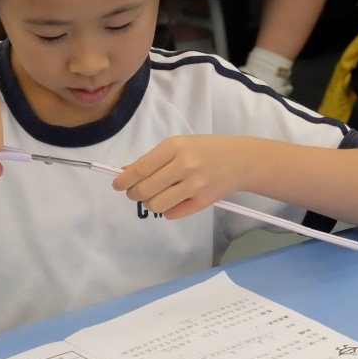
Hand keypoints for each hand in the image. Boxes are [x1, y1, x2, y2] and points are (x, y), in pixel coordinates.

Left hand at [112, 135, 249, 219]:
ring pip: (156, 205)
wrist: (240, 159)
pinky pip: (172, 214)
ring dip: (149, 203)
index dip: (124, 180)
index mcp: (175, 146)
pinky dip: (166, 210)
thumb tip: (124, 171)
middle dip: (133, 194)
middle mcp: (184, 165)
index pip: (140, 168)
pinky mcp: (204, 201)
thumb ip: (152, 159)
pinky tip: (172, 201)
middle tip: (135, 192)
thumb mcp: (179, 145)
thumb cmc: (205, 149)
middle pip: (145, 189)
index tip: (117, 185)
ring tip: (153, 197)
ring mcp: (195, 185)